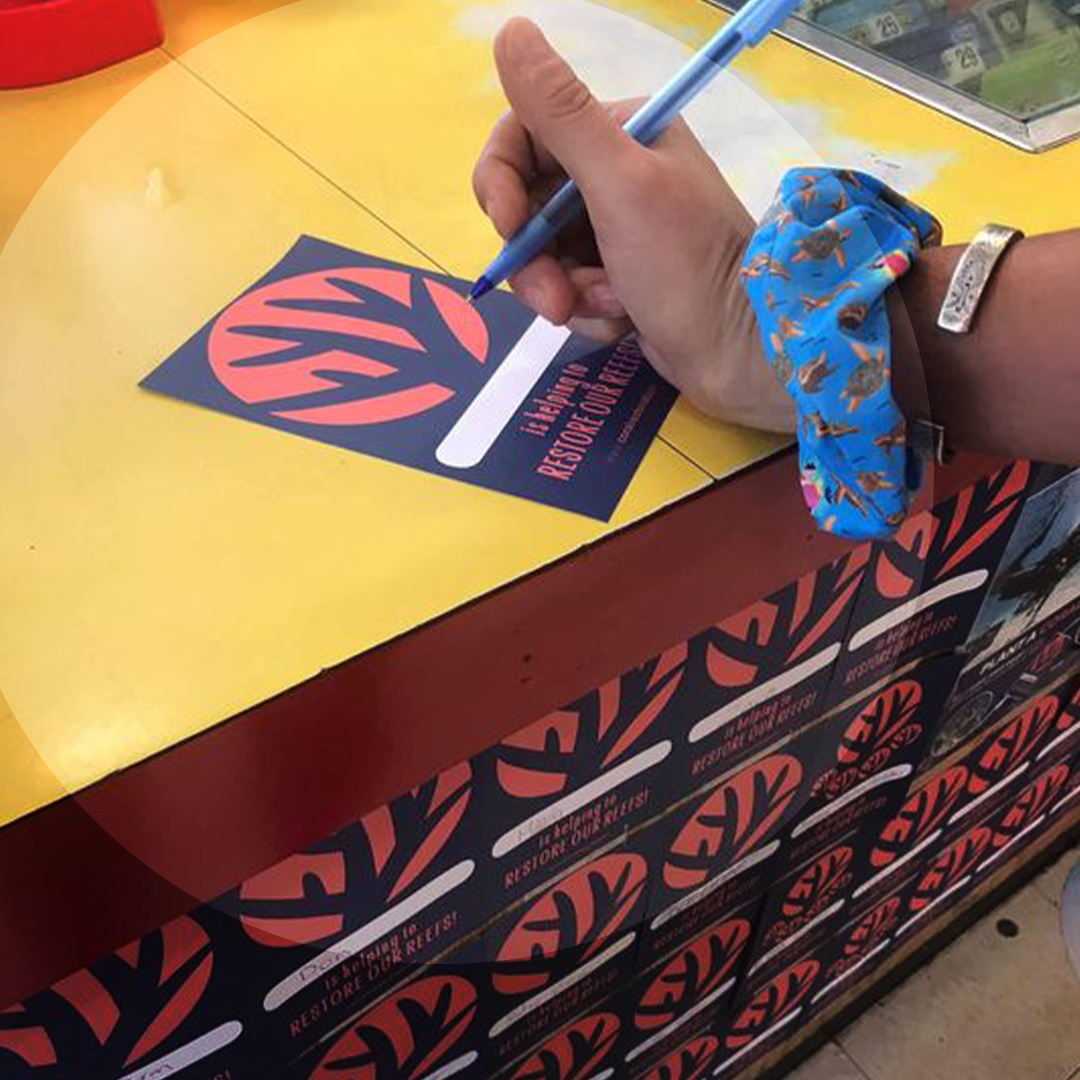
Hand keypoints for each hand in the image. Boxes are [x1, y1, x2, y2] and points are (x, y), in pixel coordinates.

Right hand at [472, 17, 794, 431]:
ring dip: (565, 290)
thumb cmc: (685, 264)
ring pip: (544, 257)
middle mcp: (616, 175)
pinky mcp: (619, 277)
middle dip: (536, 260)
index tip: (509, 228)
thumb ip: (561, 113)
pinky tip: (622, 320)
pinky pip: (570, 289)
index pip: (525, 141)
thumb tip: (510, 30)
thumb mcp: (620, 182)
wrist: (740, 351)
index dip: (503, 184)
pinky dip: (588, 310)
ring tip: (605, 307)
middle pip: (529, 208)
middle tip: (556, 299)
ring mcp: (616, 229)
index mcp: (620, 135)